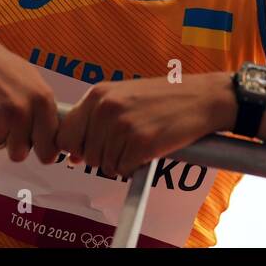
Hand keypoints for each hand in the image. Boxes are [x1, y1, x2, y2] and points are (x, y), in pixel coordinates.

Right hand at [0, 13, 60, 164]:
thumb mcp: (27, 76)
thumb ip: (39, 106)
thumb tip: (48, 134)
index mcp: (41, 98)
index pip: (50, 146)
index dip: (40, 149)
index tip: (33, 145)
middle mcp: (23, 111)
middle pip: (21, 153)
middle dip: (12, 143)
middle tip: (2, 121)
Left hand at [55, 72, 235, 177]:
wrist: (201, 98)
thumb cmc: (164, 98)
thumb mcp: (122, 96)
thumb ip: (95, 118)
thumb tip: (72, 154)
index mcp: (97, 94)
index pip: (65, 133)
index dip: (75, 148)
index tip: (86, 150)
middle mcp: (105, 109)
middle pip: (84, 153)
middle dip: (100, 157)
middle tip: (123, 145)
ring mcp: (122, 126)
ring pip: (104, 165)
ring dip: (120, 162)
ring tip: (140, 143)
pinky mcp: (141, 144)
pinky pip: (123, 170)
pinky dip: (135, 167)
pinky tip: (149, 149)